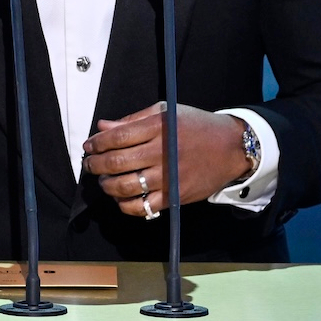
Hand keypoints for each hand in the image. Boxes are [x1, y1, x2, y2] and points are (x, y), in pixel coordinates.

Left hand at [82, 102, 248, 217]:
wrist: (231, 148)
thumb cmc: (196, 127)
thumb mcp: (166, 113)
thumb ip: (133, 120)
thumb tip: (102, 128)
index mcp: (159, 127)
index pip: (117, 137)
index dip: (97, 143)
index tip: (89, 146)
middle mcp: (163, 152)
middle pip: (117, 162)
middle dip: (96, 164)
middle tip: (91, 164)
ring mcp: (169, 177)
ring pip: (125, 186)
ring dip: (107, 185)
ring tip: (104, 180)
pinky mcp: (175, 197)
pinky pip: (142, 207)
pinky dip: (125, 205)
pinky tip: (121, 197)